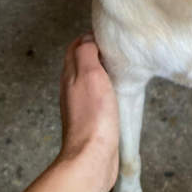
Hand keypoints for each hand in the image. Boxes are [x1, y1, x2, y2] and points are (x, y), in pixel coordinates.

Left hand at [59, 34, 119, 191]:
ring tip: (122, 66)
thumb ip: (86, 53)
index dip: (89, 37)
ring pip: (90, 79)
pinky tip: (120, 90)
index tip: (108, 35)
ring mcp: (81, 105)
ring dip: (104, 70)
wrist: (93, 156)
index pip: (74, 48)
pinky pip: (98, 96)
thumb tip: (87, 38)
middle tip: (117, 48)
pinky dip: (108, 87)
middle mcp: (71, 88)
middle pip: (81, 62)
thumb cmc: (93, 114)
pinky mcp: (92, 119)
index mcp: (69, 75)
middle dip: (96, 52)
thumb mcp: (89, 74)